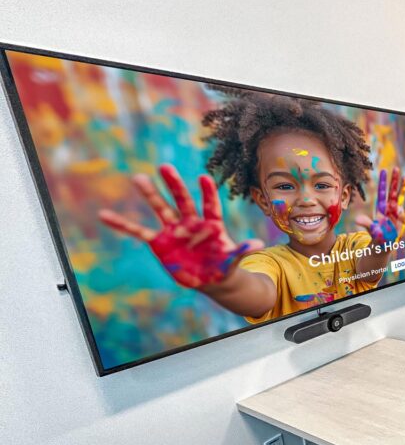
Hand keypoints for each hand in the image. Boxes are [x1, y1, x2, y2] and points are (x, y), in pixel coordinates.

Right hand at [99, 164, 263, 288]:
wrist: (210, 277)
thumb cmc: (224, 265)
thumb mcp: (234, 260)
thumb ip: (242, 250)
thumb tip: (259, 243)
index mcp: (211, 224)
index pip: (210, 205)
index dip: (208, 193)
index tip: (204, 177)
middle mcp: (191, 222)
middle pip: (182, 200)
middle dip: (174, 185)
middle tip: (165, 166)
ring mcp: (173, 230)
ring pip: (161, 209)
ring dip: (150, 195)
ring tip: (139, 178)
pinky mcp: (159, 242)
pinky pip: (139, 232)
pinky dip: (123, 225)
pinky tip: (105, 215)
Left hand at [355, 168, 404, 246]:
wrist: (384, 243)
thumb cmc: (377, 236)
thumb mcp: (371, 230)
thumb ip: (366, 223)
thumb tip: (357, 220)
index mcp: (381, 208)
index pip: (382, 192)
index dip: (383, 182)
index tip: (384, 170)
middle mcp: (389, 207)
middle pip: (392, 191)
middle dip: (394, 180)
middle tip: (396, 168)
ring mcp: (397, 212)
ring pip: (400, 197)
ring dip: (403, 188)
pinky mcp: (403, 218)